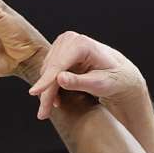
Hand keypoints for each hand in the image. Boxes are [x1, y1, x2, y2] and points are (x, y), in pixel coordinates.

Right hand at [28, 31, 146, 119]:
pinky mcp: (59, 51)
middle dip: (45, 92)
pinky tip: (55, 99)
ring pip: (46, 71)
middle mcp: (70, 39)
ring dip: (47, 91)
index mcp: (82, 44)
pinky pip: (48, 70)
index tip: (34, 93)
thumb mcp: (101, 84)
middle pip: (50, 69)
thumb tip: (59, 79)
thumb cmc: (114, 78)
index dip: (46, 80)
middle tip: (43, 114)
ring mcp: (63, 43)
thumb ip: (80, 82)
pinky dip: (50, 86)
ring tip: (50, 108)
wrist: (119, 73)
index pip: (58, 64)